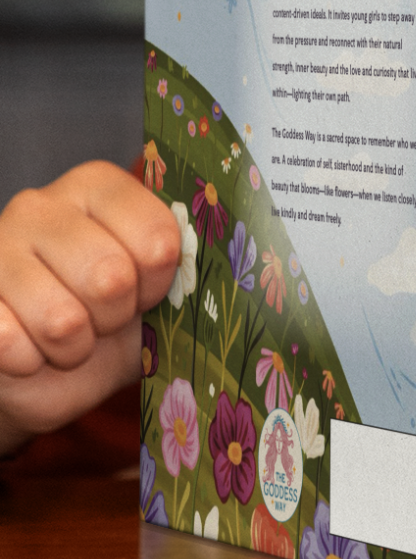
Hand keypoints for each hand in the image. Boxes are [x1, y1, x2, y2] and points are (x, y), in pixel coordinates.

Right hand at [0, 163, 180, 456]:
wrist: (38, 371)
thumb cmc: (104, 322)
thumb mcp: (153, 295)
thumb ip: (190, 272)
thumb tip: (249, 271)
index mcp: (97, 188)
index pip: (157, 237)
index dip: (160, 281)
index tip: (148, 291)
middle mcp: (41, 205)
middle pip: (111, 277)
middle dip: (114, 318)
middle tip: (101, 319)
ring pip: (62, 319)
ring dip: (72, 348)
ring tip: (66, 337)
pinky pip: (12, 343)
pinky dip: (30, 363)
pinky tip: (27, 349)